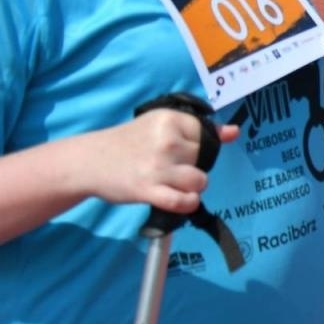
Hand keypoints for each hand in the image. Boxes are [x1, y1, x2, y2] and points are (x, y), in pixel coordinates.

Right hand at [98, 109, 241, 214]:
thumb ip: (199, 129)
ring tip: (173, 183)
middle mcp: (167, 141)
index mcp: (170, 120)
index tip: (178, 150)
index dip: (197, 147)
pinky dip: (186, 203)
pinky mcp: (148, 190)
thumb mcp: (161, 125)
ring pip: (200, 181)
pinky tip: (177, 199)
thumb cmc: (129, 142)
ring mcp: (158, 167)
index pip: (206, 136)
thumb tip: (234, 132)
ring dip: (191, 186)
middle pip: (204, 160)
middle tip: (169, 167)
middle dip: (192, 166)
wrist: (89, 160)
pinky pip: (183, 201)